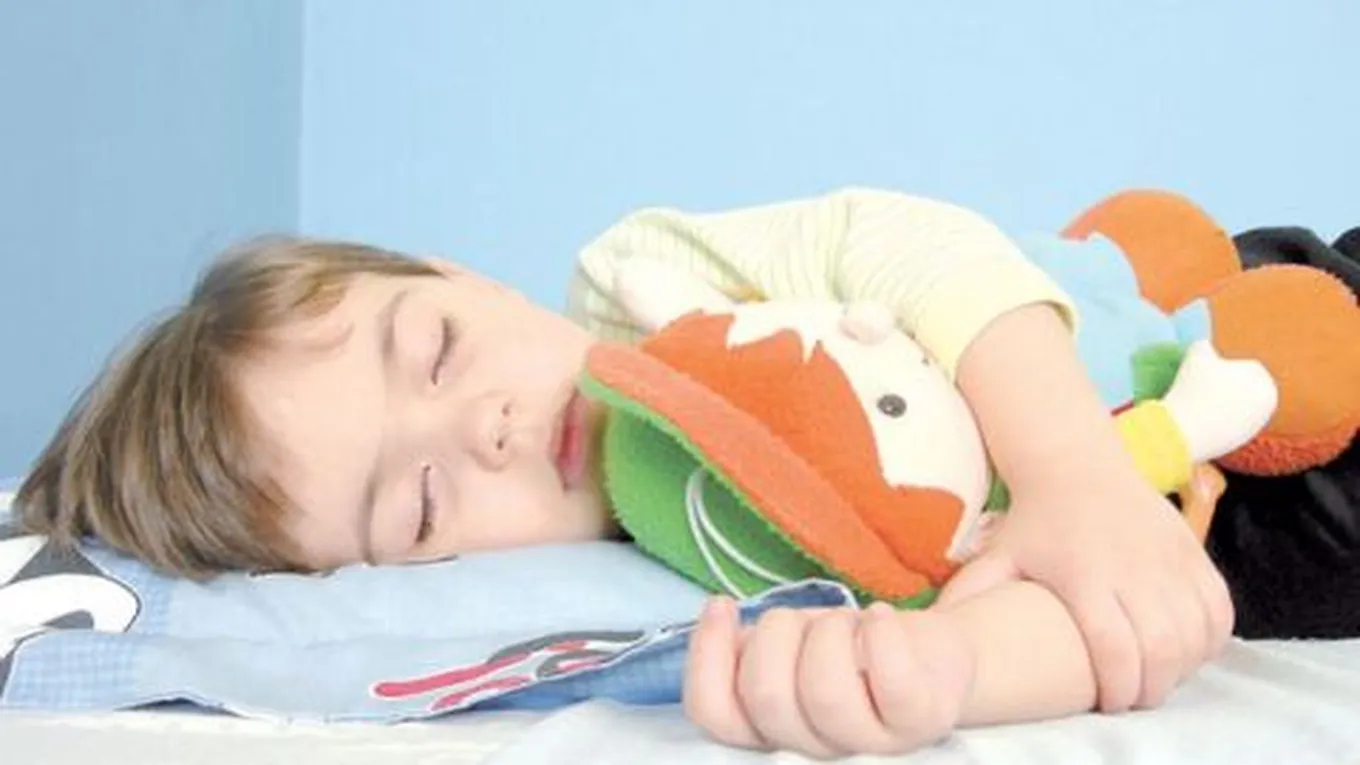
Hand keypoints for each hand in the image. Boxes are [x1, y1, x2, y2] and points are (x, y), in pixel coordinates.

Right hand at [683, 598, 972, 759]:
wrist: (935, 658)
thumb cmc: (852, 650)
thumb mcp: (790, 646)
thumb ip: (746, 647)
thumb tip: (715, 620)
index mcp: (775, 730)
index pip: (714, 714)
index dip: (706, 657)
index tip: (721, 606)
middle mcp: (818, 747)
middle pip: (766, 697)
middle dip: (775, 634)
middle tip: (801, 620)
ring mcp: (872, 741)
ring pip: (823, 691)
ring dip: (827, 631)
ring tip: (845, 622)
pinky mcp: (921, 718)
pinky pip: (892, 681)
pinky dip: (880, 634)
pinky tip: (878, 617)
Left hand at [937, 471, 1233, 712]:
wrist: (1074, 462)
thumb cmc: (1034, 520)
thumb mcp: (998, 555)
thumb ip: (972, 596)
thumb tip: (939, 635)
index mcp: (1084, 574)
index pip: (1115, 649)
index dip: (1117, 689)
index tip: (1108, 704)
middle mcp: (1133, 566)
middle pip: (1163, 650)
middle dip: (1153, 688)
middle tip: (1134, 698)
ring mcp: (1170, 557)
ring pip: (1197, 633)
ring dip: (1183, 666)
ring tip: (1157, 674)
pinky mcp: (1194, 549)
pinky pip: (1219, 609)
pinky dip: (1209, 637)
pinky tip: (1185, 647)